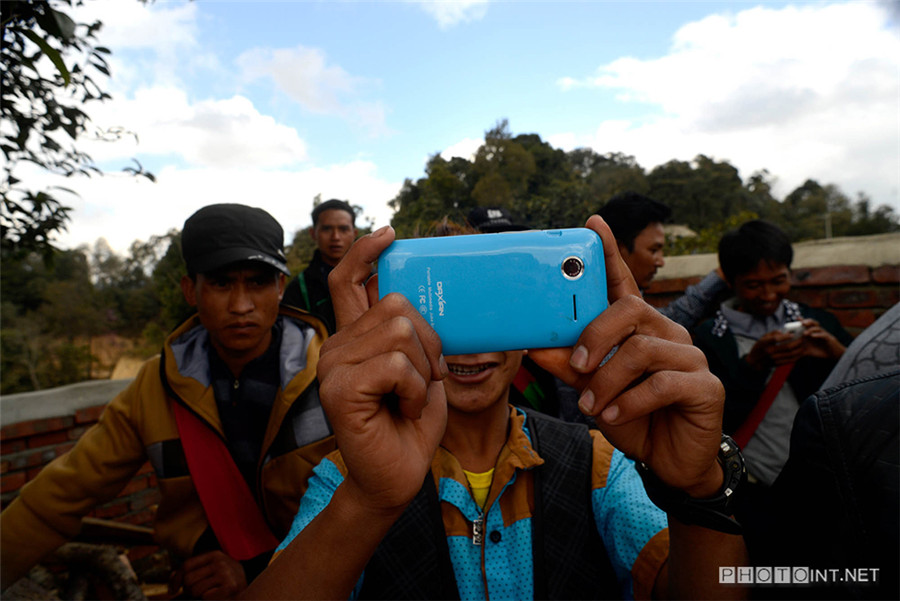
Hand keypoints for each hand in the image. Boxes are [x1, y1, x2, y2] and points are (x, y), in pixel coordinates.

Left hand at [169, 551, 246, 599]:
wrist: (255, 587)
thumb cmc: (227, 581)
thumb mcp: (211, 571)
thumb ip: (193, 572)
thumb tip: (172, 582)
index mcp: (215, 554)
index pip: (187, 565)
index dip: (176, 579)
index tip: (172, 590)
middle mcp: (220, 561)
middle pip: (189, 579)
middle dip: (188, 590)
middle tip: (197, 593)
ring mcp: (226, 573)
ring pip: (195, 590)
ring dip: (198, 596)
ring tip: (208, 594)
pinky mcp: (230, 586)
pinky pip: (205, 596)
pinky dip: (208, 599)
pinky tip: (217, 597)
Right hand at [319, 226, 447, 512]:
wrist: (396, 478)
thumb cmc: (411, 424)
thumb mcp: (420, 368)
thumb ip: (412, 333)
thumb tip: (421, 292)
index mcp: (355, 338)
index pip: (348, 280)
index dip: (365, 251)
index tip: (390, 234)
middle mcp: (337, 345)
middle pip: (396, 303)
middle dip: (429, 341)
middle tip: (424, 379)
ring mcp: (333, 365)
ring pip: (400, 331)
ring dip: (423, 370)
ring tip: (411, 398)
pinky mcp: (338, 387)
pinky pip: (396, 364)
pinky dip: (416, 389)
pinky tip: (404, 410)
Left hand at [531, 215, 724, 497]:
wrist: (669, 462)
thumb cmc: (632, 417)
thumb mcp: (592, 391)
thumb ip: (570, 366)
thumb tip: (535, 345)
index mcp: (640, 328)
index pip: (623, 283)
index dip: (609, 252)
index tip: (593, 222)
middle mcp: (668, 333)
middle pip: (630, 310)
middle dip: (596, 335)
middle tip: (577, 366)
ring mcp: (691, 357)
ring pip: (642, 350)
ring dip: (607, 382)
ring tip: (591, 406)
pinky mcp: (705, 386)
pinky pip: (662, 384)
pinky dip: (629, 402)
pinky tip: (613, 416)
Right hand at [745, 330, 804, 368]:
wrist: (754, 361)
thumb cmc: (759, 347)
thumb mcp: (762, 338)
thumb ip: (772, 334)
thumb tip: (783, 332)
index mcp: (764, 343)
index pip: (776, 339)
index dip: (786, 336)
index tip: (792, 334)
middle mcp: (769, 351)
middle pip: (787, 347)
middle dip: (797, 342)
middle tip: (802, 338)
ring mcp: (774, 358)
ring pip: (790, 354)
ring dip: (798, 349)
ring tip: (802, 344)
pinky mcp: (777, 363)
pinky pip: (789, 360)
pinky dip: (796, 355)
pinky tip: (799, 351)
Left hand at [798, 318, 845, 359]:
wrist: (834, 354)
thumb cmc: (821, 351)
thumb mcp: (809, 350)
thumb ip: (801, 349)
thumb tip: (791, 351)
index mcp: (813, 333)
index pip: (808, 325)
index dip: (803, 320)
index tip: (797, 318)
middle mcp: (818, 332)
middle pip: (813, 323)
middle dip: (807, 321)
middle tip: (801, 323)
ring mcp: (823, 334)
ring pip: (818, 328)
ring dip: (811, 329)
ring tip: (805, 333)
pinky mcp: (829, 338)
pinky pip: (823, 334)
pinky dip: (817, 334)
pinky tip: (812, 336)